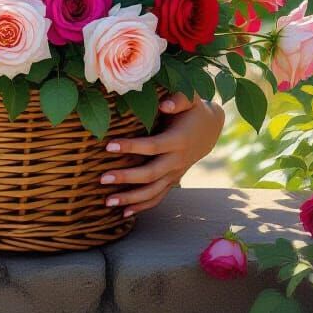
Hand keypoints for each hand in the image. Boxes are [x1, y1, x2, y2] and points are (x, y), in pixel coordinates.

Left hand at [99, 92, 224, 217]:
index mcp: (178, 140)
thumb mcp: (190, 98)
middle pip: (150, 174)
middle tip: (102, 178)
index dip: (131, 147)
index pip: (152, 146)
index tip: (108, 145)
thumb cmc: (194, 109)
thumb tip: (163, 104)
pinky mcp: (173, 180)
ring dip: (131, 199)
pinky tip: (124, 214)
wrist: (210, 128)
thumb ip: (178, 99)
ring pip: (153, 191)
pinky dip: (142, 207)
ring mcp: (175, 173)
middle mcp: (177, 161)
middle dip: (126, 178)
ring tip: (107, 202)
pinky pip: (158, 197)